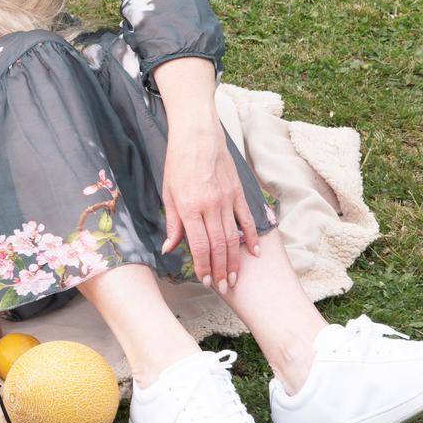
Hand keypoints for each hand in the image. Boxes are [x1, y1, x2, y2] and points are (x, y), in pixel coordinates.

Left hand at [160, 123, 260, 293]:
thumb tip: (169, 248)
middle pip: (219, 246)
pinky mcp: (238, 193)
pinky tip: (255, 253)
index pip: (199, 245)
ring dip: (235, 260)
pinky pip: (247, 220)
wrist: (197, 136)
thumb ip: (172, 223)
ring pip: (234, 237)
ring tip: (235, 278)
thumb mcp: (167, 193)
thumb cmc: (177, 163)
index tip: (204, 280)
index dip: (203, 266)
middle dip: (220, 270)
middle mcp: (210, 206)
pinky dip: (252, 237)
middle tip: (222, 287)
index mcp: (189, 207)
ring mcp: (227, 199)